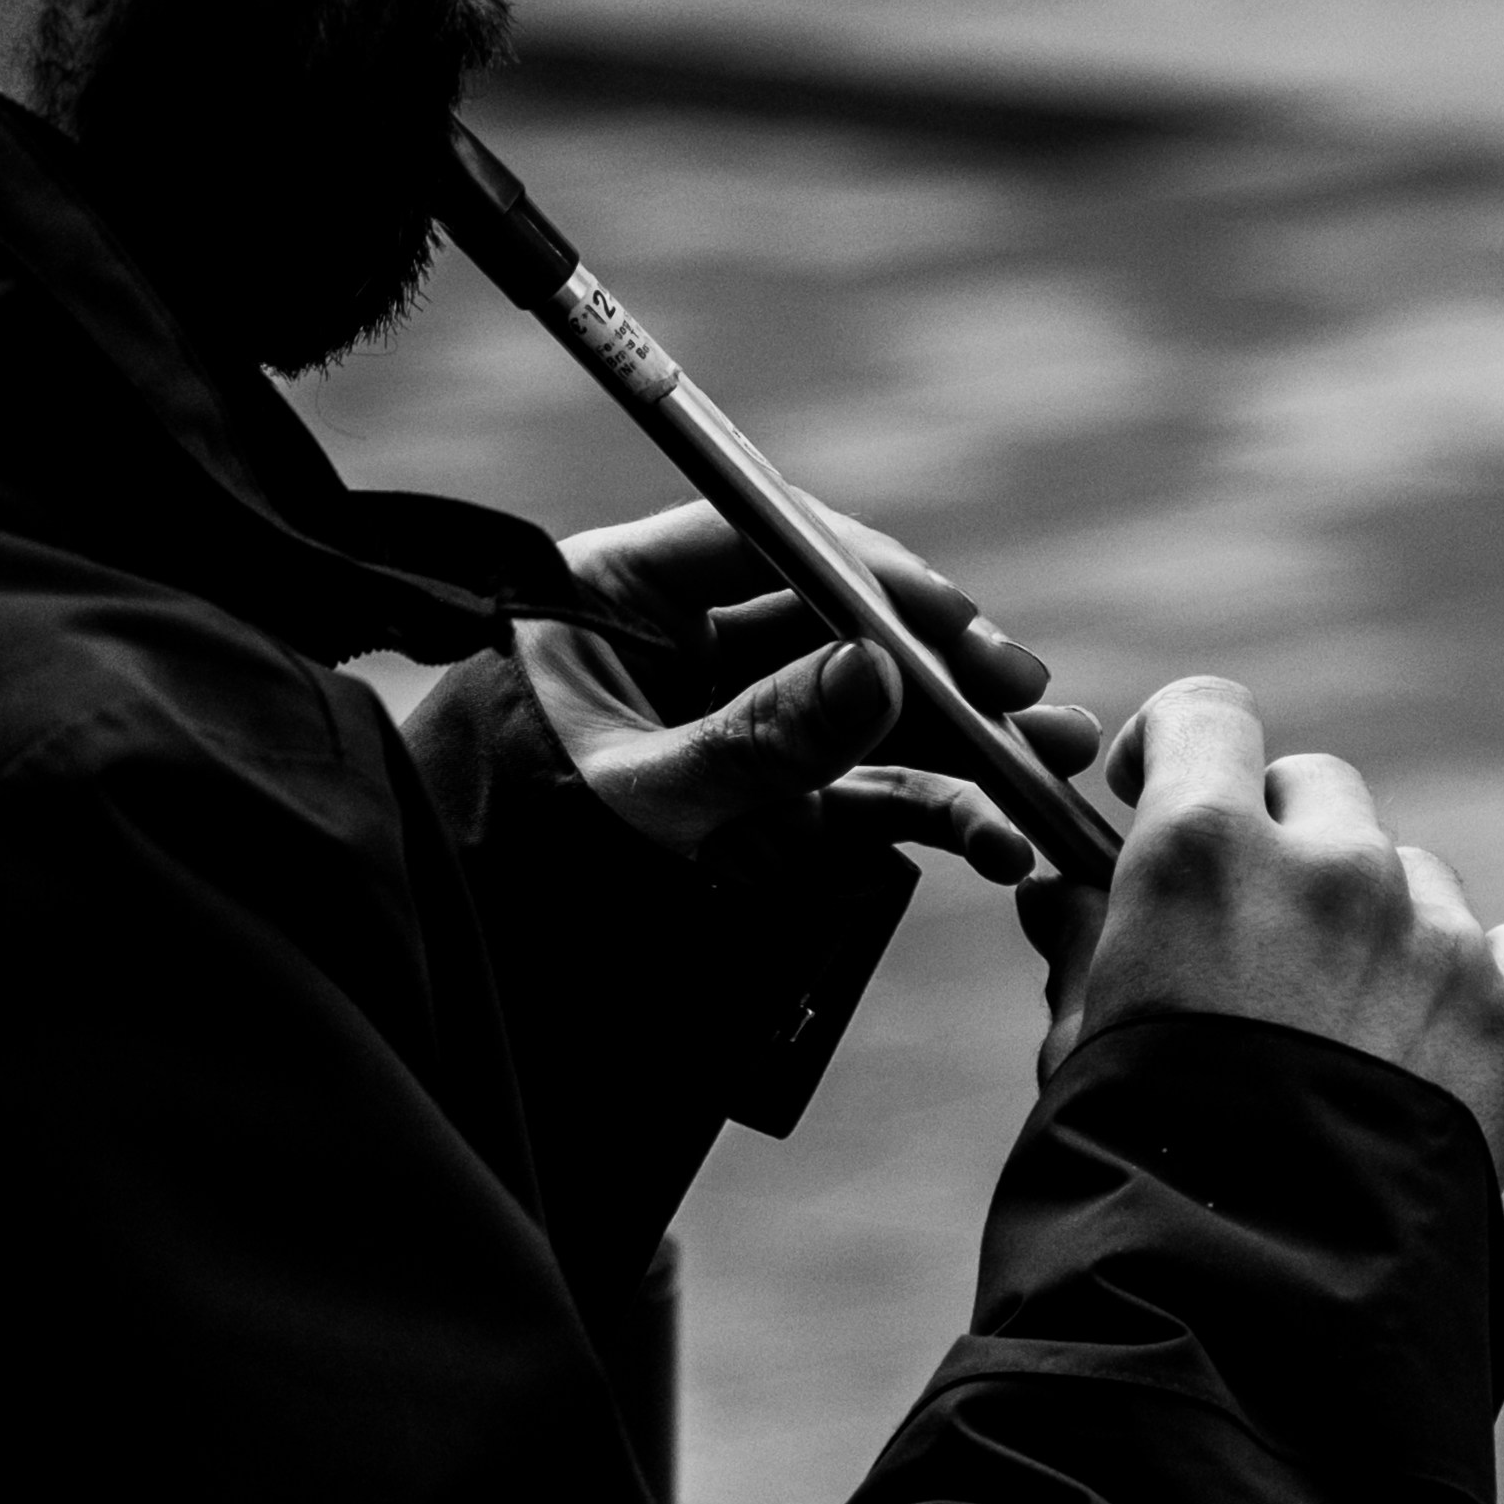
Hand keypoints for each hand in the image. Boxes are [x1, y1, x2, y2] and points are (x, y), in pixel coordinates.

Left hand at [520, 499, 1113, 883]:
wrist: (454, 968)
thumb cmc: (495, 855)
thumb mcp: (629, 800)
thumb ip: (754, 742)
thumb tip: (880, 674)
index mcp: (618, 595)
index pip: (762, 535)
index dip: (864, 569)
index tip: (946, 618)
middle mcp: (684, 647)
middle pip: (834, 624)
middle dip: (938, 662)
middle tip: (1019, 690)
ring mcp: (731, 727)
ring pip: (863, 712)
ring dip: (961, 739)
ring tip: (1049, 761)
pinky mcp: (761, 808)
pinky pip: (857, 794)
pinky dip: (931, 813)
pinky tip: (996, 840)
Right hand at [1021, 678, 1503, 1169]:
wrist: (1256, 1297)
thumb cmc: (1135, 1166)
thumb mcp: (1080, 1041)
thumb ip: (1082, 941)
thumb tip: (1062, 891)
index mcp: (1204, 849)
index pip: (1209, 712)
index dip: (1180, 745)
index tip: (1158, 788)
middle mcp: (1331, 864)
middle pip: (1316, 789)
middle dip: (1282, 841)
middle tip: (1253, 934)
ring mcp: (1434, 935)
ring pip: (1412, 875)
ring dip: (1376, 923)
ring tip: (1337, 1032)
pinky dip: (1480, 980)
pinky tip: (1433, 1047)